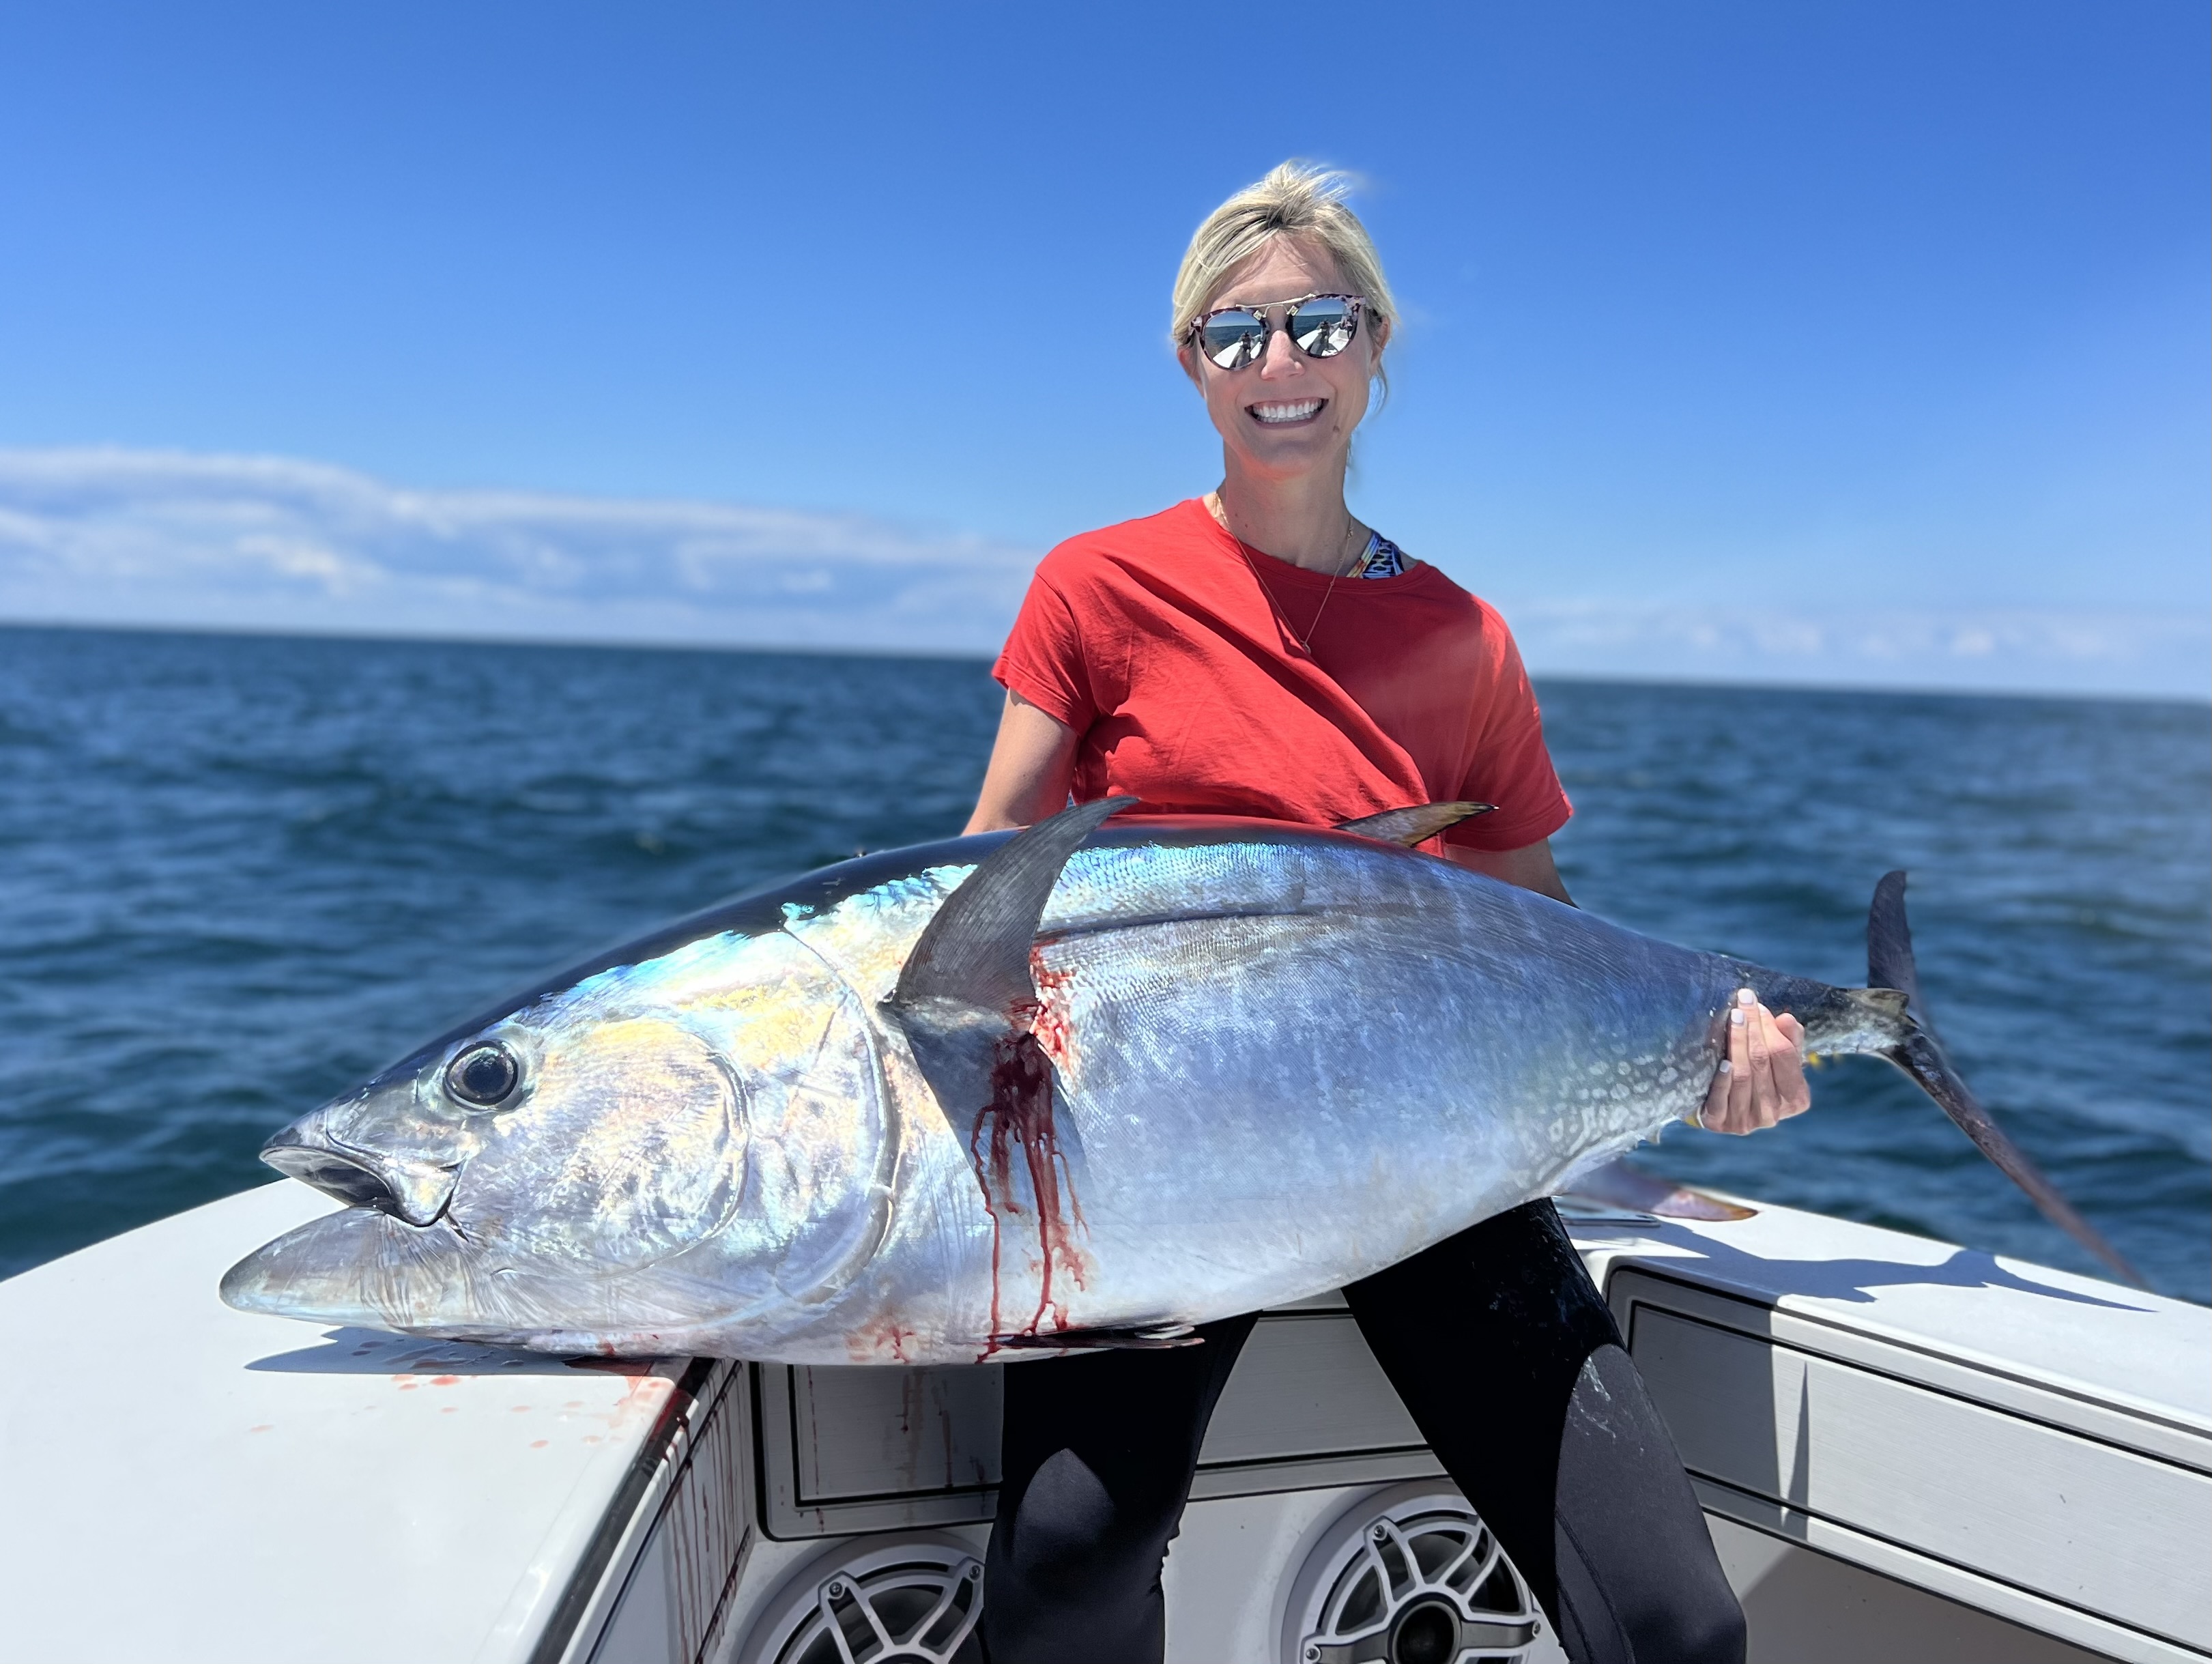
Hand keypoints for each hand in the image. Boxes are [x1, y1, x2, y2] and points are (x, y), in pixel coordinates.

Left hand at [1696, 988, 1810, 1134]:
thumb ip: (1787, 1040)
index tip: (1757, 1004)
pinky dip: (1722, 1079)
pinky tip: (1722, 1061)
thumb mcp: (1778, 1061)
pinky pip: (1720, 1099)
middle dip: (1752, 1028)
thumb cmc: (1758, 1077)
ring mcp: (1747, 1121)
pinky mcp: (1720, 1124)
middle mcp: (1774, 1113)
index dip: (1771, 1028)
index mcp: (1796, 1098)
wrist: (1726, 1109)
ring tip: (1733, 1019)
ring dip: (1737, 1044)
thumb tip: (1786, 1019)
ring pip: (1743, 1076)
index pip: (1784, 1055)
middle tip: (1742, 1003)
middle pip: (1762, 1062)